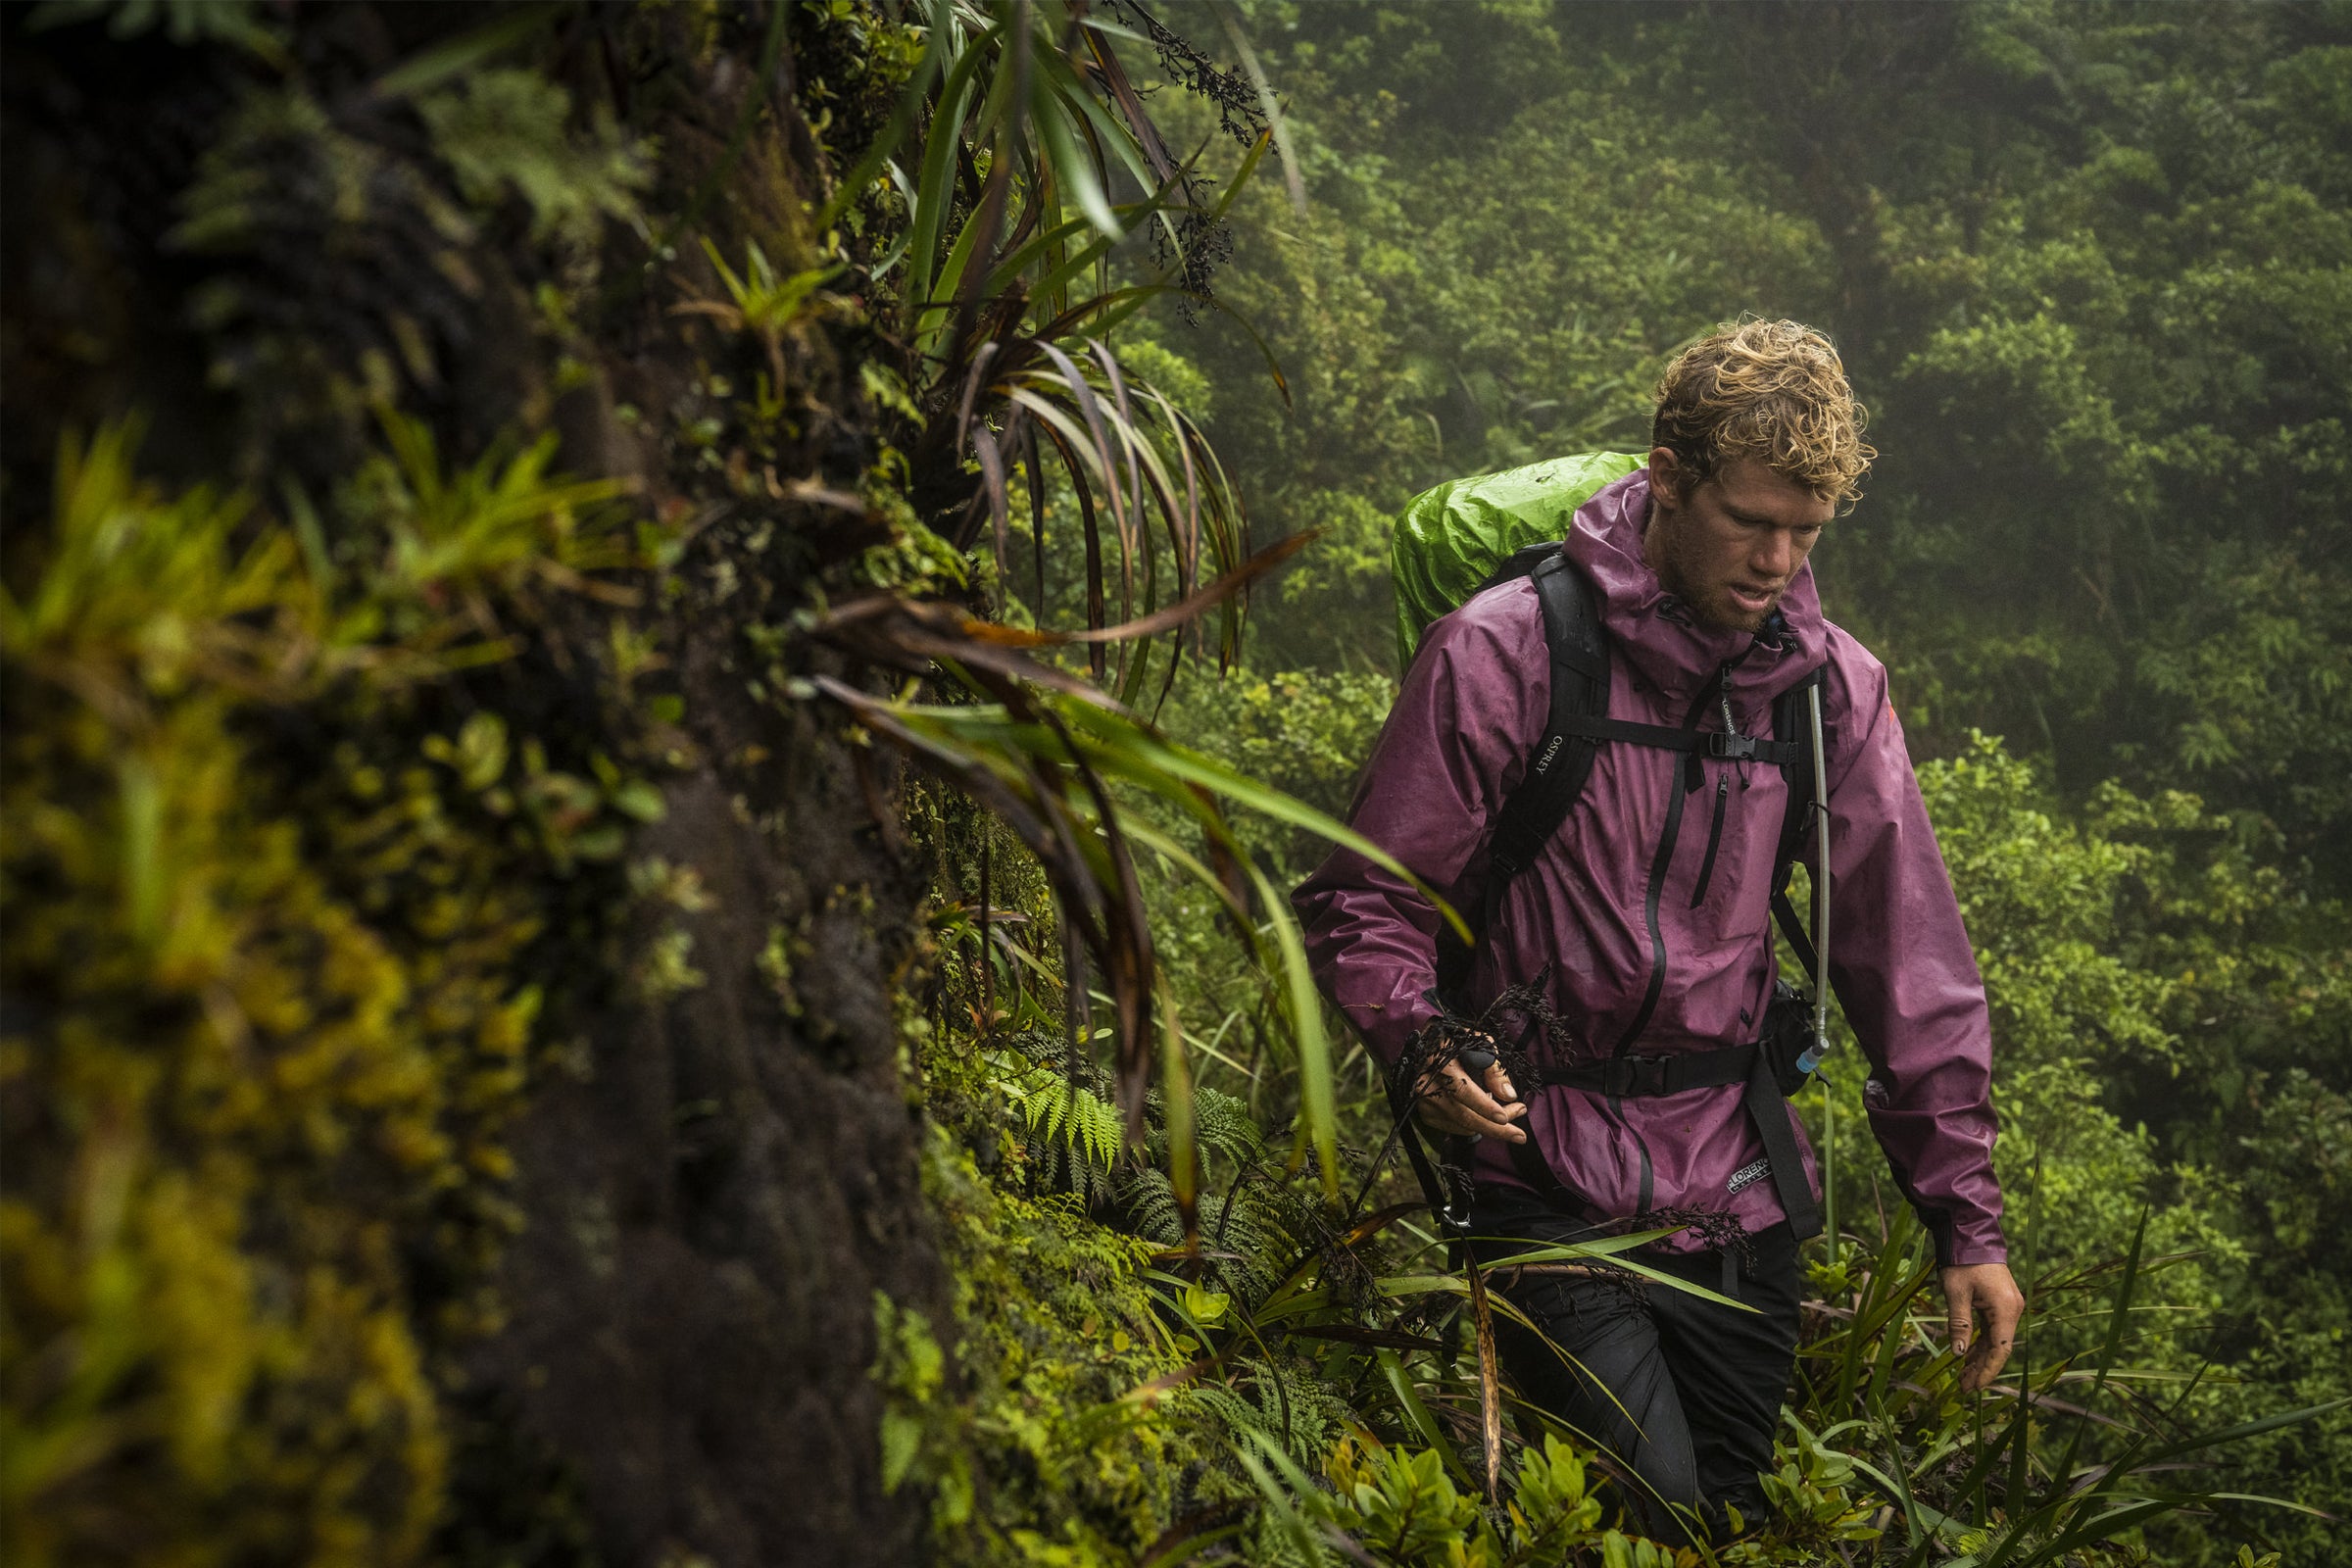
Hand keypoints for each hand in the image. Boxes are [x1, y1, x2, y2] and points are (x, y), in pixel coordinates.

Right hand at [1413, 1046, 1526, 1142]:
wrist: (1425, 1044)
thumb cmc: (1455, 1041)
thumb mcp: (1478, 1042)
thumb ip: (1493, 1067)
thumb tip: (1508, 1094)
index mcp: (1440, 1063)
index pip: (1463, 1090)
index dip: (1485, 1106)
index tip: (1505, 1118)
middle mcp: (1427, 1086)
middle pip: (1464, 1116)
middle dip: (1496, 1129)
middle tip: (1520, 1135)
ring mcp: (1424, 1102)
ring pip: (1462, 1125)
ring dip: (1489, 1126)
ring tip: (1511, 1114)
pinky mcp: (1425, 1113)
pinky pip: (1455, 1127)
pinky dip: (1474, 1126)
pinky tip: (1487, 1115)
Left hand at [1941, 1261, 2024, 1392]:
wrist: (1970, 1235)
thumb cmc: (1962, 1262)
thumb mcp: (1956, 1293)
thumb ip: (1959, 1324)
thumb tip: (1959, 1354)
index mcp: (2006, 1309)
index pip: (2000, 1349)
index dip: (1988, 1370)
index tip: (1974, 1387)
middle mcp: (2013, 1309)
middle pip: (1999, 1347)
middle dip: (1982, 1368)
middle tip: (1964, 1387)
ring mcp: (2009, 1305)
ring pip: (1995, 1339)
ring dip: (1980, 1357)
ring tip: (1963, 1376)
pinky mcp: (2001, 1302)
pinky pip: (1992, 1328)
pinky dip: (1981, 1342)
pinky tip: (1968, 1355)